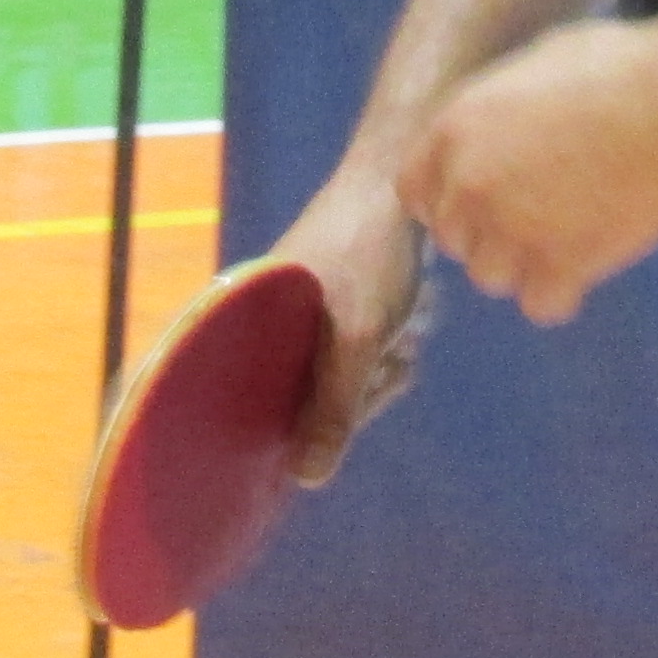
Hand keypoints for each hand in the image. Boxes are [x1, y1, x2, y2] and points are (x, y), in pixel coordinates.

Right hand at [266, 164, 431, 486]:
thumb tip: (305, 479)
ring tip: (403, 335)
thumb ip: (334, 407)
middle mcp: (266, 324)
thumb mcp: (357, 337)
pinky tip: (409, 327)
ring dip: (381, 369)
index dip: (289, 427)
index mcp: (249, 327)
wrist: (401, 178)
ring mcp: (301, 317)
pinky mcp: (333, 310)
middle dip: (359, 393)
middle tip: (390, 365)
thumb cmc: (368, 251)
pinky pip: (358, 358)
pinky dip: (388, 350)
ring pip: (342, 383)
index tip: (334, 416)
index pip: (247, 405)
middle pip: (306, 403)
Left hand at [398, 17, 657, 328]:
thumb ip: (498, 111)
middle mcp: (468, 185)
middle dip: (489, 234)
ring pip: (491, 277)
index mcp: (454, 129)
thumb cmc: (614, 68)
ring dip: (524, 266)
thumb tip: (500, 125)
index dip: (449, 200)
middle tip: (541, 216)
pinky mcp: (557, 267)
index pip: (414, 192)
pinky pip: (540, 306)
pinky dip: (564, 294)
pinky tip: (589, 265)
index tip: (485, 200)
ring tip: (570, 236)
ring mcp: (509, 230)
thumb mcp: (532, 66)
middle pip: (455, 240)